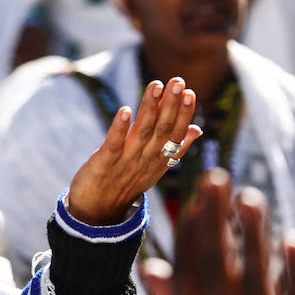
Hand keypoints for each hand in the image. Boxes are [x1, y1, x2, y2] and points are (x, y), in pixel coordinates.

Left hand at [66, 77, 200, 224]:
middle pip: (162, 130)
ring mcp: (125, 163)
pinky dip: (119, 128)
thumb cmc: (126, 183)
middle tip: (178, 81)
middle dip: (171, 104)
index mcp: (159, 160)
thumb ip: (175, 147)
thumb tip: (197, 128)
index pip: (176, 135)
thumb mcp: (155, 167)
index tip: (190, 92)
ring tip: (156, 85)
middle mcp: (145, 160)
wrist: (97, 212)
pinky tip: (125, 110)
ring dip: (149, 108)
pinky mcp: (103, 165)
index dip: (184, 114)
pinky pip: (113, 145)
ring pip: (141, 132)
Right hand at [141, 173, 294, 294]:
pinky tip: (291, 238)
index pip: (185, 270)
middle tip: (216, 177)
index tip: (194, 196)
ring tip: (252, 196)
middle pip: (215, 264)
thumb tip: (148, 266)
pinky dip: (294, 268)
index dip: (189, 230)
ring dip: (252, 233)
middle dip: (214, 218)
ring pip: (254, 275)